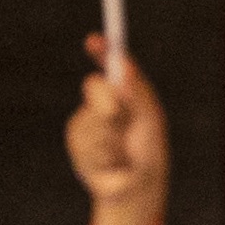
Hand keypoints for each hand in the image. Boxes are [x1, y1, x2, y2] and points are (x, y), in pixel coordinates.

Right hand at [64, 34, 167, 224]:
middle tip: (117, 115)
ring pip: (90, 120)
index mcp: (121, 91)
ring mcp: (87, 121)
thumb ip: (136, 92)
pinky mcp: (76, 144)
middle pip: (94, 88)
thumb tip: (122, 65)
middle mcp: (101, 101)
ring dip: (109, 139)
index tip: (94, 40)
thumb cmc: (147, 147)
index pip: (109, 64)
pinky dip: (102, 156)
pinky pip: (85, 143)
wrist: (137, 184)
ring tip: (119, 152)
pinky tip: (109, 164)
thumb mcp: (148, 117)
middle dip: (107, 102)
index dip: (102, 50)